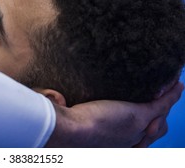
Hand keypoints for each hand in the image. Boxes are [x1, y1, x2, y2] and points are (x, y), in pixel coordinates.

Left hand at [46, 81, 183, 146]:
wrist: (68, 131)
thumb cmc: (62, 127)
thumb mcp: (67, 114)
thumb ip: (62, 103)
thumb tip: (54, 96)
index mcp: (114, 144)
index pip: (137, 137)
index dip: (144, 130)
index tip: (144, 122)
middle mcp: (128, 140)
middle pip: (154, 131)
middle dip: (158, 121)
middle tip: (158, 107)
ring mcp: (136, 129)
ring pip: (160, 118)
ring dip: (165, 104)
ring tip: (169, 89)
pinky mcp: (140, 117)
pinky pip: (162, 104)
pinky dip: (171, 94)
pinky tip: (176, 82)